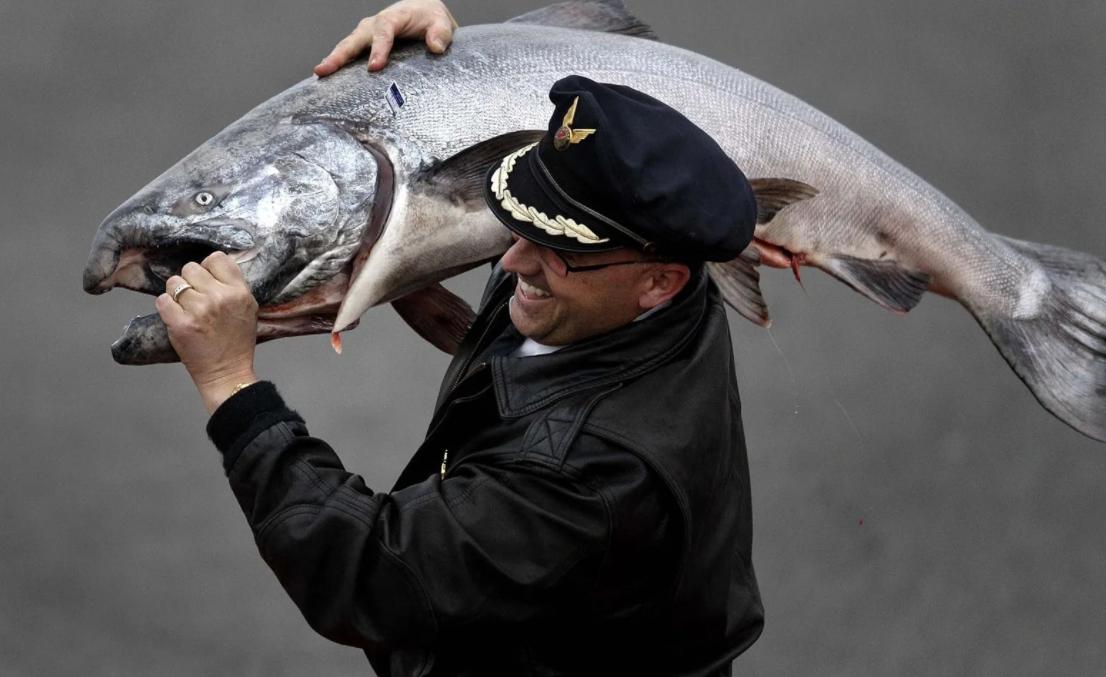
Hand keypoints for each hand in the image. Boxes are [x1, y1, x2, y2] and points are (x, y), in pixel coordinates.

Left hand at [156, 251, 258, 413]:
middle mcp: (219, 297)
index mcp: (239, 292)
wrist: (227, 373)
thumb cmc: (237, 342)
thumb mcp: (248, 308)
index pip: (217, 258)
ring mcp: (199, 310)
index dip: (208, 267)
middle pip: (191, 267)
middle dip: (190, 281)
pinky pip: (162, 300)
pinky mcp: (180, 324)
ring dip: (176, 294)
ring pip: (174, 282)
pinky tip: (176, 317)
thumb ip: (233, 286)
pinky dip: (166, 308)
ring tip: (186, 309)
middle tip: (196, 298)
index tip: (207, 280)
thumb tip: (211, 265)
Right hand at [314, 0, 456, 75]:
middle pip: (355, 39)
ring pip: (347, 46)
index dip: (378, 49)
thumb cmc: (431, 18)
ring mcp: (367, 34)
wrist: (423, 12)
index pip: (384, 32)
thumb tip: (435, 47)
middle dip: (340, 55)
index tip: (374, 67)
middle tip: (324, 70)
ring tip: (319, 75)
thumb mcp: (441, 23)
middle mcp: (375, 24)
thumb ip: (440, 34)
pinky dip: (338, 65)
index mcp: (394, 18)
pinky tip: (328, 80)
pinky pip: (349, 54)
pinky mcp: (365, 44)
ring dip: (333, 60)